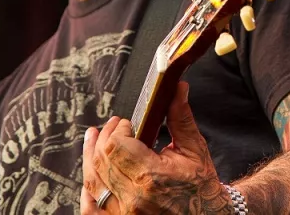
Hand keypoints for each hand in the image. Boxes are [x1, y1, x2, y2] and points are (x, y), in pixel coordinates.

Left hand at [80, 81, 234, 213]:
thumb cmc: (202, 186)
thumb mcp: (195, 150)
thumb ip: (181, 118)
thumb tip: (178, 88)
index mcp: (152, 177)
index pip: (116, 146)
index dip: (118, 130)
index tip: (128, 123)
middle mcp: (133, 198)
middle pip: (101, 161)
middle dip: (104, 137)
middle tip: (114, 125)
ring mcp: (124, 214)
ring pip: (92, 182)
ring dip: (89, 157)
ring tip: (92, 138)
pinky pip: (91, 208)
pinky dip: (88, 190)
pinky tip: (90, 173)